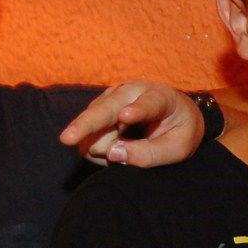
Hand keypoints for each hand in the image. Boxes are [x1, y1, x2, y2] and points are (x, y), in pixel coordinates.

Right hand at [60, 82, 203, 166]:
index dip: (137, 111)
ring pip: (93, 128)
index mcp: (161, 98)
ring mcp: (110, 100)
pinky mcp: (97, 111)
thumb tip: (113, 154)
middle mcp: (131, 93)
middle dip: (86, 124)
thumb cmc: (179, 131)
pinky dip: (97, 150)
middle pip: (105, 110)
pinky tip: (115, 148)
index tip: (126, 116)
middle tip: (67, 139)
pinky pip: (87, 138)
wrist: (173, 116)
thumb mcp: (178, 148)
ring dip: (101, 148)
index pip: (149, 104)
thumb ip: (150, 154)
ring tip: (126, 149)